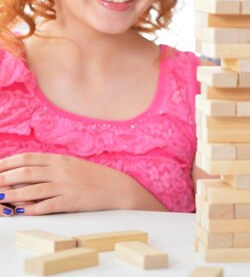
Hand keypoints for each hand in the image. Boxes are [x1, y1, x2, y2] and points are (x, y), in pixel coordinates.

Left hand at [0, 153, 164, 214]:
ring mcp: (66, 186)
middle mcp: (60, 171)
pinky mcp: (72, 201)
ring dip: (12, 195)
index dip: (7, 163)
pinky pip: (48, 205)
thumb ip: (51, 166)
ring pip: (32, 190)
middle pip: (25, 173)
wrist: (118, 188)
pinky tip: (21, 212)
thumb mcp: (72, 165)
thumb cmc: (94, 178)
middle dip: (3, 179)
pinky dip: (32, 209)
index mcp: (59, 160)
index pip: (27, 158)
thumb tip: (27, 170)